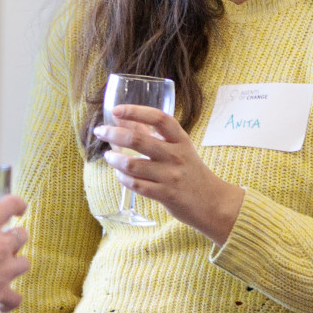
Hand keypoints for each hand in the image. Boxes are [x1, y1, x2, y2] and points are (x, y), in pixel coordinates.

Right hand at [0, 194, 29, 312]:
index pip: (9, 204)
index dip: (17, 204)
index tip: (18, 208)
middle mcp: (0, 245)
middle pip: (22, 234)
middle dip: (17, 237)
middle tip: (7, 242)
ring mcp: (5, 269)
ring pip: (25, 263)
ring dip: (18, 265)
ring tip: (8, 269)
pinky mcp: (3, 292)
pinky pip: (15, 298)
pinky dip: (10, 301)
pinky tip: (3, 304)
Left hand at [94, 104, 243, 243]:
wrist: (212, 202)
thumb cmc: (190, 171)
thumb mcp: (178, 148)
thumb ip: (152, 134)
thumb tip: (123, 120)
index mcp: (181, 139)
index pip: (158, 118)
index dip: (135, 111)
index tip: (117, 110)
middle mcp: (176, 155)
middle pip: (138, 140)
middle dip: (113, 134)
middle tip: (100, 132)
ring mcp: (171, 176)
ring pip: (133, 164)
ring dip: (115, 159)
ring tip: (109, 156)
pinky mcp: (166, 194)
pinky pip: (136, 184)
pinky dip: (123, 177)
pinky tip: (119, 174)